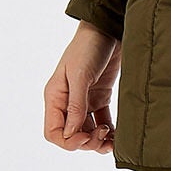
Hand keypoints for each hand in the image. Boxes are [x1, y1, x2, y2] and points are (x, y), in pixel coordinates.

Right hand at [44, 22, 120, 152]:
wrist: (108, 29)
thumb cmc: (88, 47)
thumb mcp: (80, 75)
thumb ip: (76, 104)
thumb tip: (72, 132)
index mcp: (55, 97)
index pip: (53, 132)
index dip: (68, 141)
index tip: (86, 137)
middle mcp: (67, 102)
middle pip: (72, 135)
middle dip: (88, 141)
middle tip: (105, 135)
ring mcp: (84, 101)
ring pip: (88, 132)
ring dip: (99, 141)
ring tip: (113, 139)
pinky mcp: (100, 97)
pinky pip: (102, 122)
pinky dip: (109, 132)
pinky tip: (118, 135)